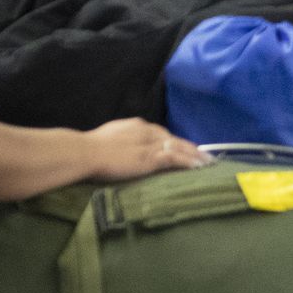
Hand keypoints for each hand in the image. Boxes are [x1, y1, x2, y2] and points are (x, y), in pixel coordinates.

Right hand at [81, 118, 205, 181]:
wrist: (84, 152)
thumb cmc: (88, 149)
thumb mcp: (106, 141)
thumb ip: (117, 144)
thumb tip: (118, 151)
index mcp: (134, 126)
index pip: (159, 133)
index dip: (172, 140)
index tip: (182, 146)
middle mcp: (145, 131)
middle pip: (172, 138)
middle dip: (188, 146)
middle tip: (202, 154)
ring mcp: (149, 144)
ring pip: (178, 147)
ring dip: (194, 155)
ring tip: (207, 162)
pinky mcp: (150, 157)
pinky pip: (175, 158)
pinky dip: (188, 162)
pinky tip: (198, 166)